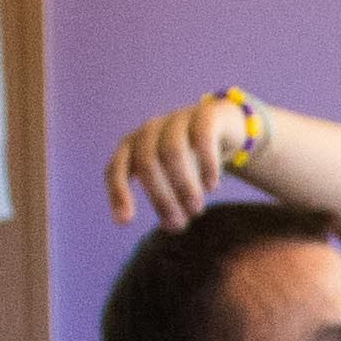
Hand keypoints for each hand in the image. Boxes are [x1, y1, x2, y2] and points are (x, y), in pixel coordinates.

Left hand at [102, 95, 254, 231]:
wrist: (224, 128)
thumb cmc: (191, 161)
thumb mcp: (172, 181)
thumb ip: (169, 203)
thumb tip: (171, 226)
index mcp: (133, 146)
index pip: (115, 168)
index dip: (118, 193)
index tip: (125, 221)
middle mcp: (150, 130)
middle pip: (147, 164)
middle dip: (161, 197)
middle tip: (180, 224)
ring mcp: (177, 119)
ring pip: (172, 152)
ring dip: (183, 185)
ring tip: (196, 210)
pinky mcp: (205, 113)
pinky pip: (202, 138)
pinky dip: (206, 165)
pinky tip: (212, 186)